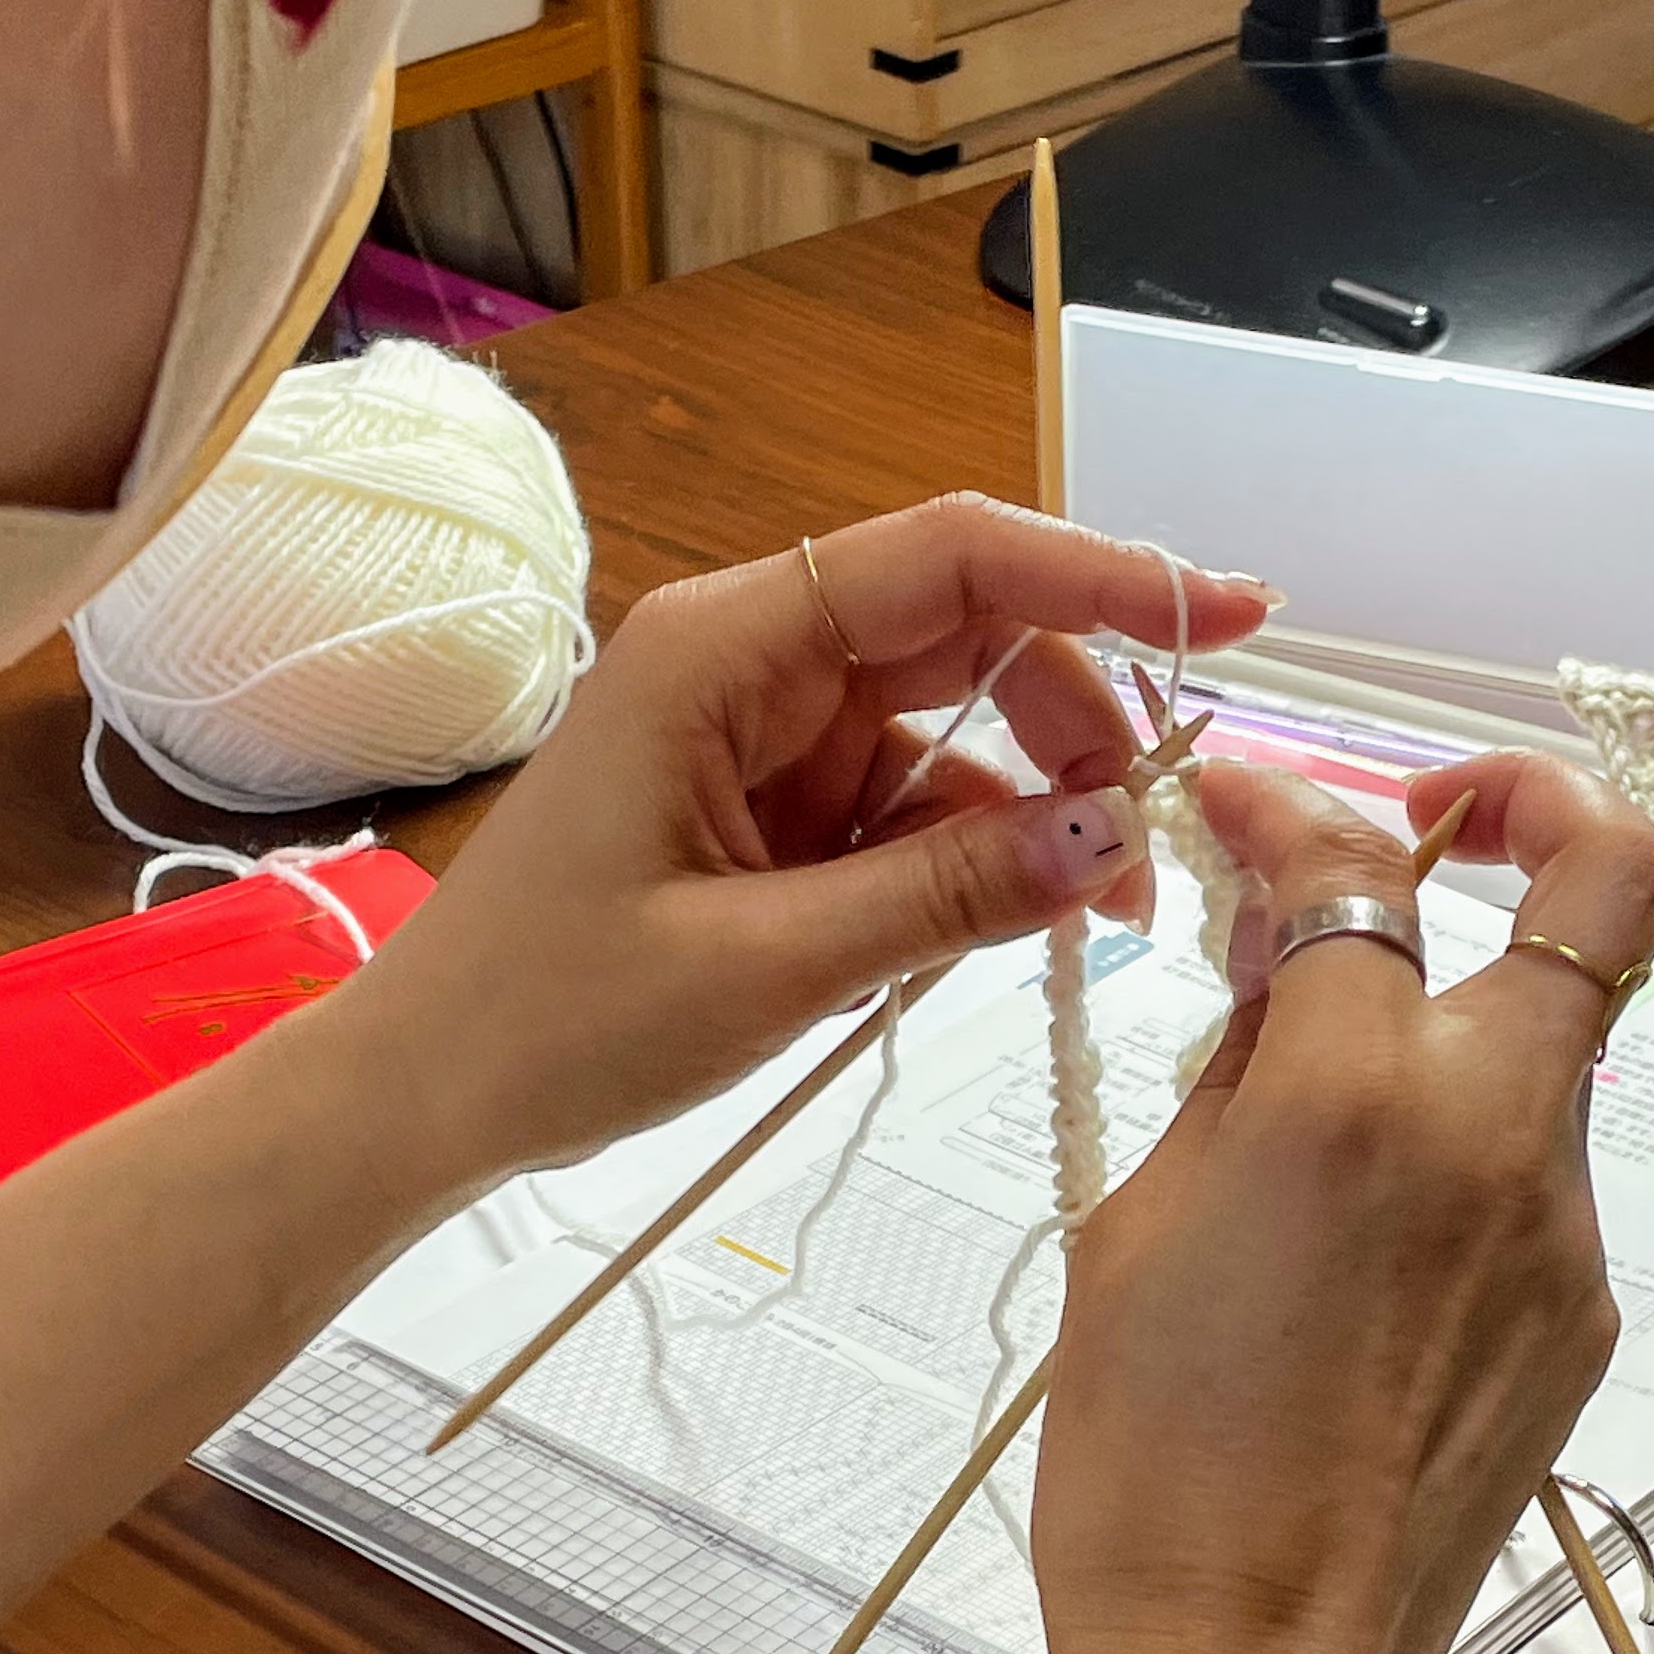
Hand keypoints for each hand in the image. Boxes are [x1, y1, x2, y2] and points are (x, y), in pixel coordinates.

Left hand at [310, 495, 1270, 1200]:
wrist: (426, 1093)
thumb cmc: (551, 1020)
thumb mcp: (768, 966)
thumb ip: (947, 892)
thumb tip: (1111, 837)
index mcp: (724, 648)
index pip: (949, 559)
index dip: (1100, 572)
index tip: (1227, 615)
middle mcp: (752, 661)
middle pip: (972, 631)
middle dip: (1082, 718)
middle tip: (1149, 841)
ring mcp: (768, 733)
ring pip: (959, 722)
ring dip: (1043, 800)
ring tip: (1098, 911)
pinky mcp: (778, 805)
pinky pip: (918, 798)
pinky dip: (983, 851)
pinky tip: (1010, 923)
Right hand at [1034, 751, 1653, 1653]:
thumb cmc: (1155, 1473)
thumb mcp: (1133, 1228)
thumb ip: (1230, 1063)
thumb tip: (1283, 955)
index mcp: (1356, 1099)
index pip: (1358, 862)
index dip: (1290, 804)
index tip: (1242, 813)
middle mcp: (1498, 1135)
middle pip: (1610, 876)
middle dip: (1527, 801)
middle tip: (1430, 826)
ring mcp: (1565, 1226)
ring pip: (1558, 1037)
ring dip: (1457, 1011)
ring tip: (1318, 1105)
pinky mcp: (1581, 1308)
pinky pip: (1536, 1171)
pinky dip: (1457, 1148)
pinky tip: (1352, 1239)